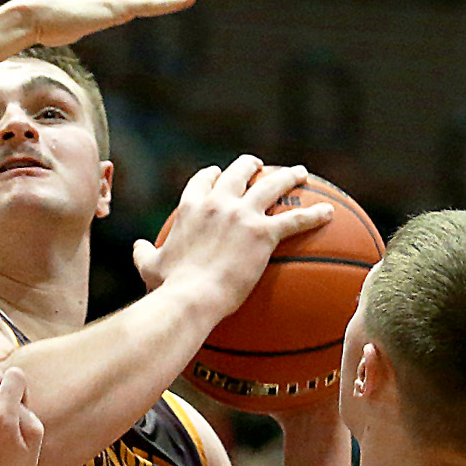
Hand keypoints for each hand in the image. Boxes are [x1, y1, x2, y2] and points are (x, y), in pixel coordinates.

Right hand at [132, 158, 331, 313]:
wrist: (190, 299)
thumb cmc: (169, 288)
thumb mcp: (150, 267)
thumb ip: (144, 253)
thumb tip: (136, 246)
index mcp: (191, 206)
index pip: (204, 179)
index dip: (214, 175)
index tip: (220, 175)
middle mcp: (218, 202)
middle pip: (240, 171)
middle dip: (252, 166)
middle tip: (261, 168)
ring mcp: (243, 214)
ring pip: (273, 185)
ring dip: (289, 177)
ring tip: (301, 174)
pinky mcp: (264, 233)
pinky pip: (296, 219)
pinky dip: (314, 215)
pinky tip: (328, 214)